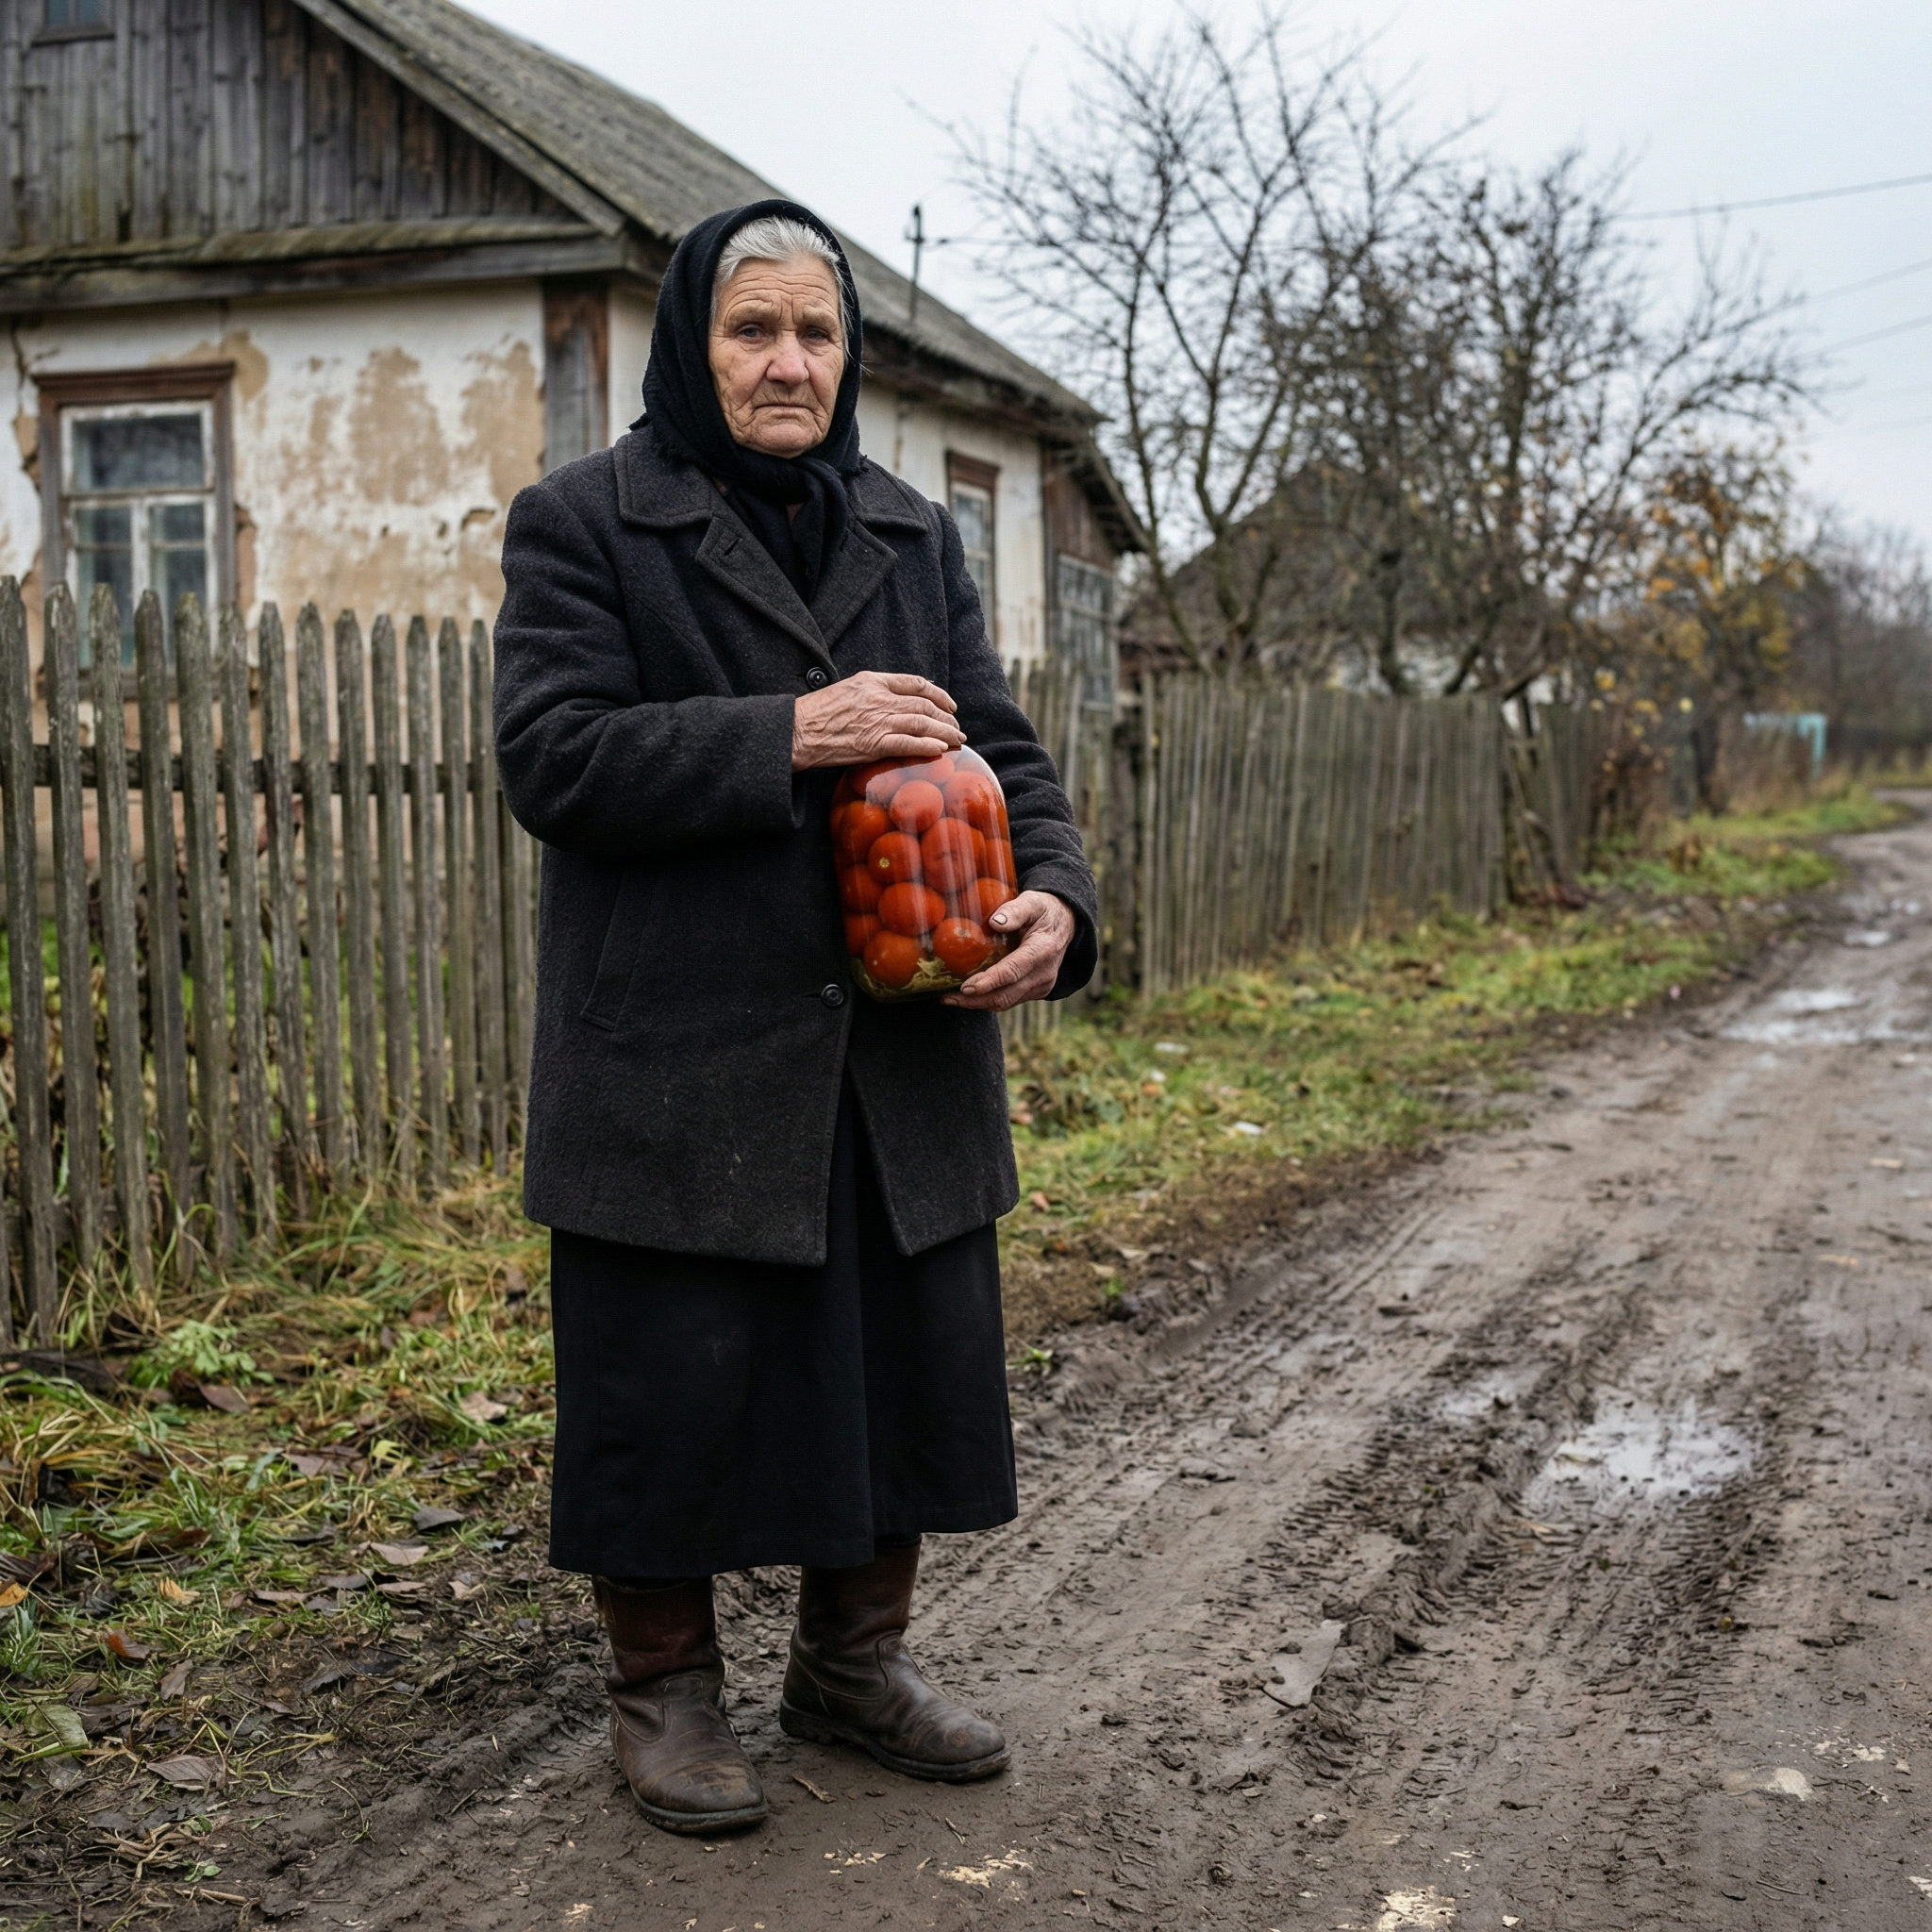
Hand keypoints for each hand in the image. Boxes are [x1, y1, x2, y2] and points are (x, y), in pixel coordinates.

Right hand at [792, 671, 964, 769]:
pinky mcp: (873, 744)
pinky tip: (940, 750)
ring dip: (944, 732)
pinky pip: (909, 744)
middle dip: (946, 717)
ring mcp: (877, 721)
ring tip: (957, 740)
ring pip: (922, 723)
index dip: (938, 694)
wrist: (797, 730)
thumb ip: (873, 691)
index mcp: (873, 681)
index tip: (949, 704)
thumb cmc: (817, 713)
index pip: (916, 683)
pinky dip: (928, 746)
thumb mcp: (847, 689)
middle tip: (957, 728)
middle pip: (924, 705)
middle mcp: (879, 698)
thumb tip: (897, 698)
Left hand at [943, 891, 1077, 1011]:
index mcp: (1042, 951)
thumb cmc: (1044, 910)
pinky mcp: (1037, 990)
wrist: (1065, 923)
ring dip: (979, 1004)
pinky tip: (971, 995)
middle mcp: (1044, 973)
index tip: (966, 988)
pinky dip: (989, 999)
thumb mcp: (1032, 902)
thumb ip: (1015, 910)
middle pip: (1006, 995)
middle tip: (948, 998)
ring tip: (953, 999)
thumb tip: (995, 922)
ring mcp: (1042, 985)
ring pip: (1007, 1002)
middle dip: (976, 1000)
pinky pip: (1011, 1000)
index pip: (1012, 972)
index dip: (988, 982)